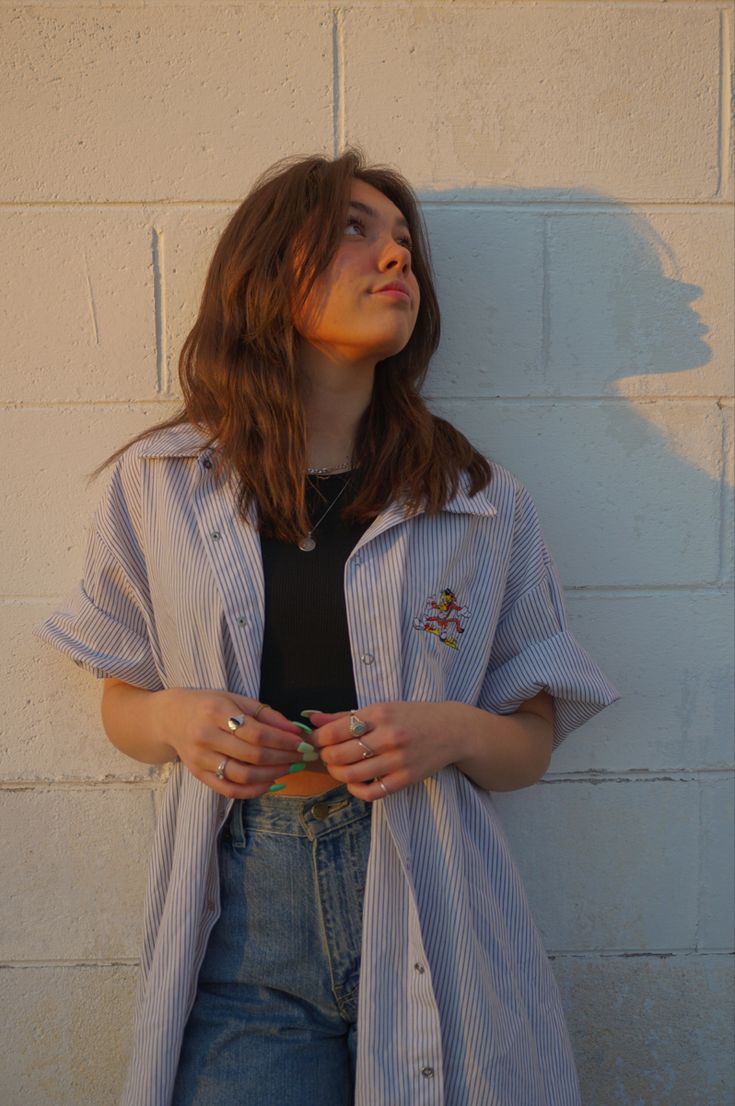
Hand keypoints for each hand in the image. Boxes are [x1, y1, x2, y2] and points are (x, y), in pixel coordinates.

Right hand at [154, 689, 309, 798]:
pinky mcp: (198, 775)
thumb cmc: (209, 705)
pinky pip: (229, 790)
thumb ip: (266, 714)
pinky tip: (271, 783)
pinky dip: (253, 791)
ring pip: (242, 775)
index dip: (282, 740)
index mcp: (217, 711)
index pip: (256, 732)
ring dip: (272, 775)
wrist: (171, 717)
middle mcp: (206, 736)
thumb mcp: (236, 700)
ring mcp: (200, 758)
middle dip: (283, 758)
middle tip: (302, 758)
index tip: (302, 743)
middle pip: (252, 755)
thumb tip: (295, 731)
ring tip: (290, 769)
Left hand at [307, 701, 461, 801]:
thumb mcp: (381, 708)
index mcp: (380, 714)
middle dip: (325, 757)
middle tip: (326, 754)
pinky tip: (354, 781)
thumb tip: (313, 720)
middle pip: (339, 755)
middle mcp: (388, 736)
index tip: (315, 741)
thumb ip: (345, 716)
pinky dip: (355, 790)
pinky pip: (370, 793)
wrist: (451, 730)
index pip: (335, 731)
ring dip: (336, 773)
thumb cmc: (412, 717)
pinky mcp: (405, 779)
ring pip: (351, 775)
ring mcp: (398, 760)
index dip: (318, 739)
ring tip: (337, 767)